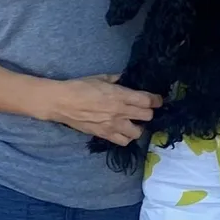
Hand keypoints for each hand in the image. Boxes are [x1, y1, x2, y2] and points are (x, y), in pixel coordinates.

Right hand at [44, 74, 161, 146]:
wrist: (61, 102)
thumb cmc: (80, 86)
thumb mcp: (100, 78)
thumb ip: (116, 79)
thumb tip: (125, 78)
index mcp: (120, 95)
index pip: (147, 101)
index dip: (156, 100)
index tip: (158, 100)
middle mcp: (120, 111)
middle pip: (147, 116)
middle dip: (149, 113)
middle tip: (145, 110)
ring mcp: (113, 125)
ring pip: (138, 133)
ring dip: (139, 128)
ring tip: (134, 123)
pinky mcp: (104, 134)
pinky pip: (123, 141)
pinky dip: (126, 137)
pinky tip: (123, 131)